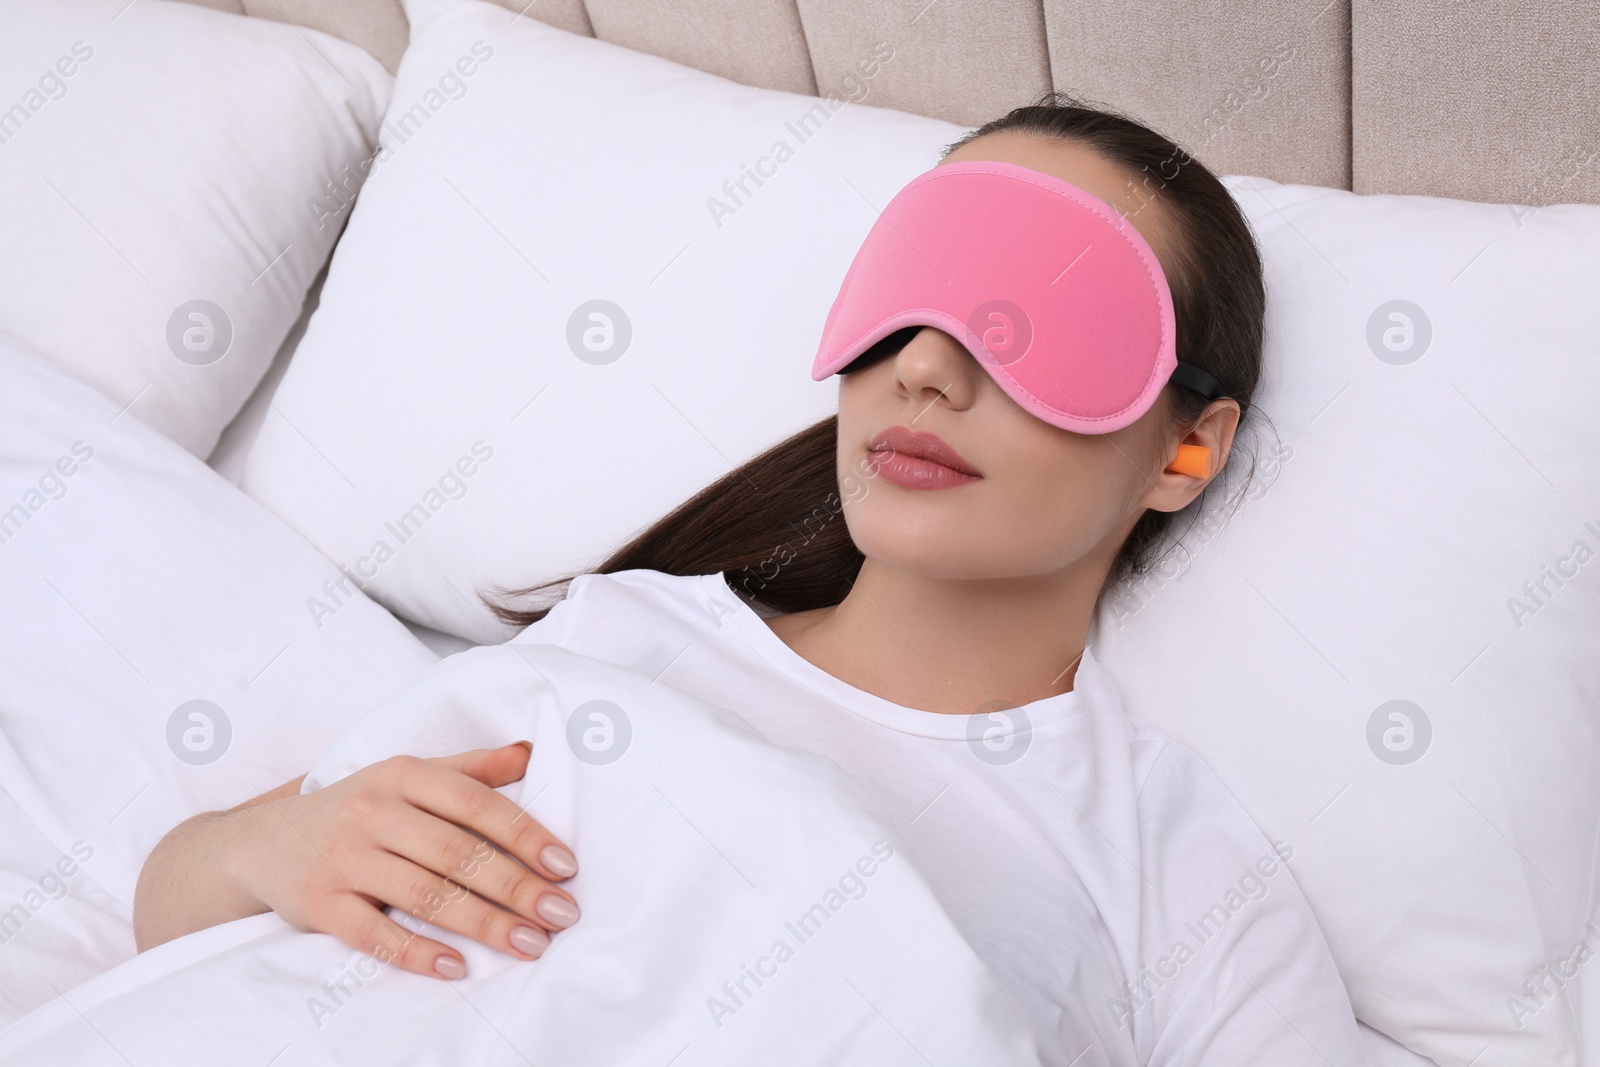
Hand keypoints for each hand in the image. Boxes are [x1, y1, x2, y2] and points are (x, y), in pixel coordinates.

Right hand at [226, 742, 576, 979]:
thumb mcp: (406, 777)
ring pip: (424, 894)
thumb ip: (468, 768)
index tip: (565, 866)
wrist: (259, 843)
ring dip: (483, 923)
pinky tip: (456, 966)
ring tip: (529, 944)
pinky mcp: (317, 903)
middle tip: (561, 915)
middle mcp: (372, 811)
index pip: (475, 803)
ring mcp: (342, 858)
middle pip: (457, 852)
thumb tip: (530, 753)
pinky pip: (372, 933)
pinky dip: (415, 951)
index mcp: (402, 774)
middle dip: (516, 887)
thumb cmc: (356, 808)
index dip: (524, 834)